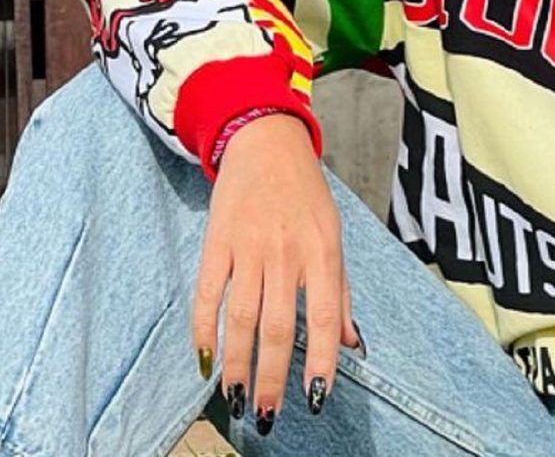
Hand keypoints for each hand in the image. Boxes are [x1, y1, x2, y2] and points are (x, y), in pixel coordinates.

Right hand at [193, 113, 359, 430]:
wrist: (266, 141)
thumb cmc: (306, 194)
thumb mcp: (334, 235)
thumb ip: (341, 291)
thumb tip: (351, 344)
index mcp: (323, 251)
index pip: (324, 315)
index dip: (319, 359)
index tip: (314, 398)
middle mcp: (287, 251)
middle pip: (276, 325)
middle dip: (270, 376)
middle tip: (265, 413)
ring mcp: (250, 245)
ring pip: (240, 317)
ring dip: (236, 363)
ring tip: (234, 398)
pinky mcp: (217, 240)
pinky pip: (207, 292)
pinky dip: (203, 328)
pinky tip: (205, 357)